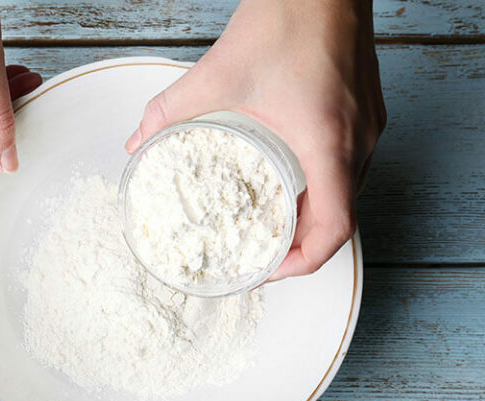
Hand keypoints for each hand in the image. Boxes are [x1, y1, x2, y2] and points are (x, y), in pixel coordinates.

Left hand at [125, 0, 385, 278]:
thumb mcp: (216, 72)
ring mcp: (369, 126)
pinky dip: (322, 186)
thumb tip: (137, 143)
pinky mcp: (367, 112)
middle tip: (262, 252)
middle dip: (301, 244)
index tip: (270, 270)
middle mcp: (359, 140)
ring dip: (312, 216)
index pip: (334, 228)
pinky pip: (350, 166)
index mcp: (328, 142)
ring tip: (273, 224)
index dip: (303, 262)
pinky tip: (291, 181)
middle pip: (340, 217)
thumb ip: (169, 112)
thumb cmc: (287, 17)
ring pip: (347, 193)